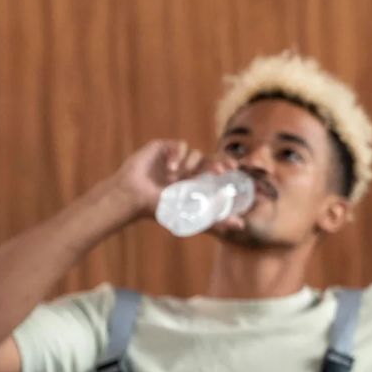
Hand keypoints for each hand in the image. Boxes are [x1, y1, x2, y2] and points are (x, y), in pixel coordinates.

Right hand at [106, 140, 243, 229]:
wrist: (132, 197)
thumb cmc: (157, 208)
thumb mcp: (189, 215)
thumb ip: (213, 221)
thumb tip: (240, 226)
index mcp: (194, 180)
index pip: (215, 170)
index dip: (225, 165)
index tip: (235, 168)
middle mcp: (186, 167)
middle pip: (208, 158)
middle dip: (217, 162)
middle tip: (222, 170)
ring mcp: (174, 156)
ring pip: (195, 153)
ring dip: (189, 165)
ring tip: (175, 178)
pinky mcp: (162, 147)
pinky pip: (179, 145)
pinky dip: (178, 155)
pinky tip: (170, 168)